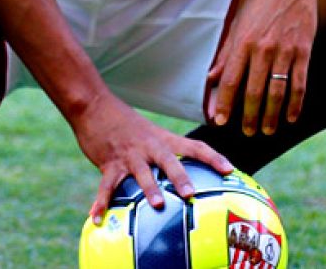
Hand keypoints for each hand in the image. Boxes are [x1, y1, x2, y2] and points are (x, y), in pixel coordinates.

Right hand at [71, 91, 232, 223]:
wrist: (96, 105)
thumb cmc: (127, 124)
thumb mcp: (151, 135)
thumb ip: (165, 153)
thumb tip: (182, 176)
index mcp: (163, 139)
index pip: (194, 146)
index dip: (213, 158)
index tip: (229, 170)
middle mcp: (150, 146)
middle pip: (169, 160)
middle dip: (181, 177)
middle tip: (191, 194)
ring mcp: (129, 155)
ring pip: (142, 172)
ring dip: (150, 189)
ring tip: (158, 205)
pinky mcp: (109, 162)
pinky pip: (106, 186)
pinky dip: (101, 203)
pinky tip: (96, 219)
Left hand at [205, 0, 324, 135]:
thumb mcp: (238, 22)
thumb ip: (226, 53)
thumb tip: (212, 78)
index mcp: (243, 41)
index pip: (231, 79)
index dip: (225, 103)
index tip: (220, 121)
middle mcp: (263, 48)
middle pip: (254, 92)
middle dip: (249, 116)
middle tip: (247, 133)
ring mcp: (285, 50)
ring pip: (277, 92)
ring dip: (271, 115)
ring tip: (267, 130)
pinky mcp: (304, 50)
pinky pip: (299, 83)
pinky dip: (296, 104)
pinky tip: (291, 117)